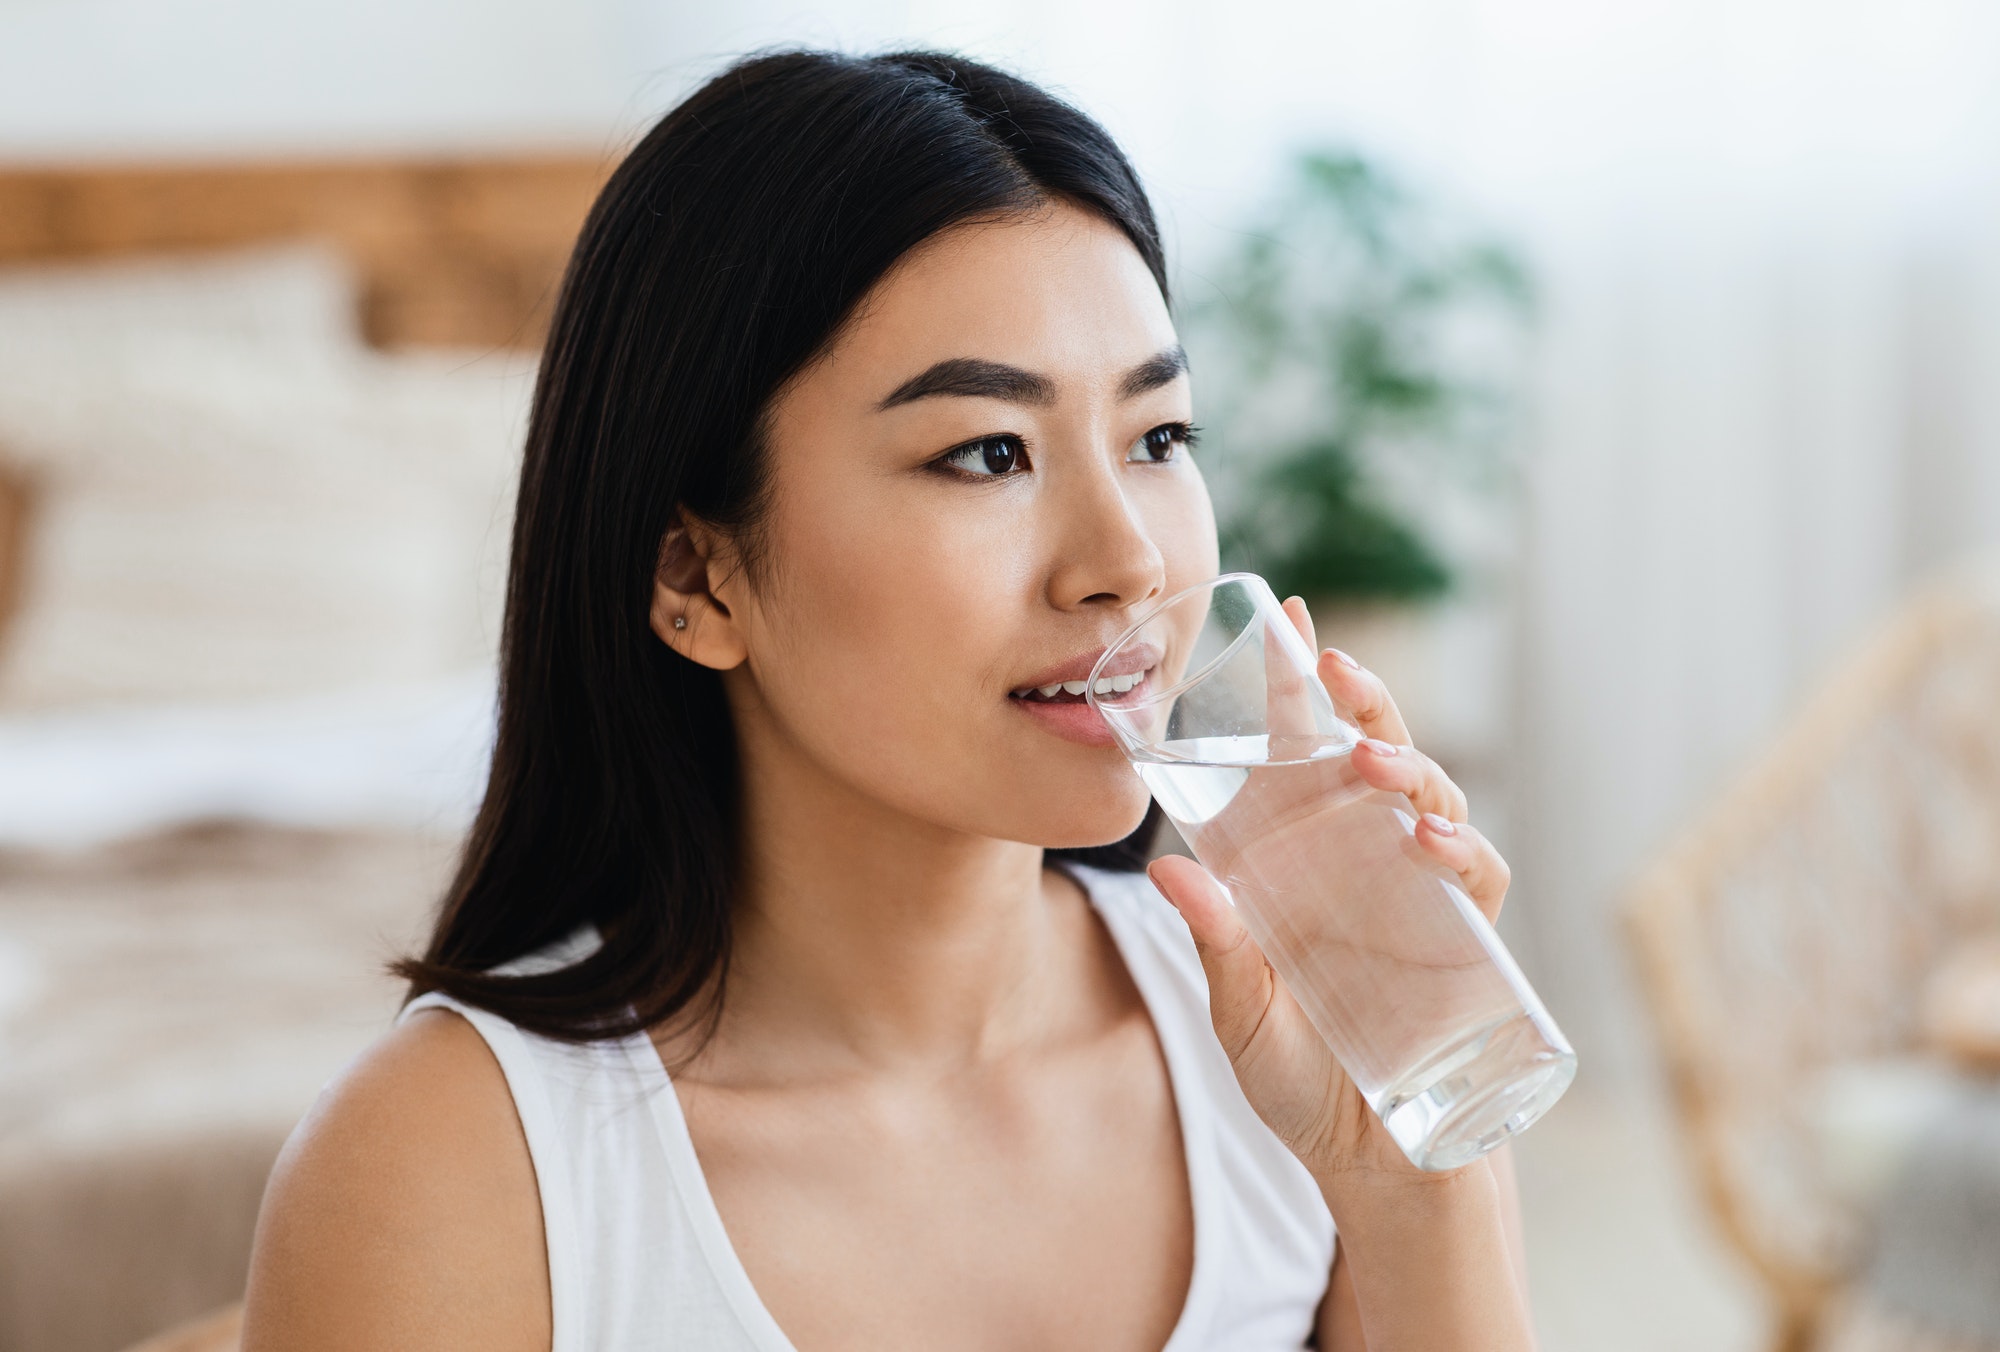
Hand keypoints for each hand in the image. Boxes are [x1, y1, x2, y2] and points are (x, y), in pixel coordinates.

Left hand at [1146, 597, 1514, 1203]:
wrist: (1371, 1160)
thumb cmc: (1299, 1078)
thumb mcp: (1240, 1012)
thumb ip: (1216, 946)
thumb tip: (1168, 872)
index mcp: (1302, 860)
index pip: (1302, 755)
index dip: (1300, 688)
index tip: (1288, 616)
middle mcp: (1362, 860)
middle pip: (1370, 757)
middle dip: (1357, 702)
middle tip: (1329, 662)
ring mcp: (1418, 893)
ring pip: (1428, 798)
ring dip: (1404, 766)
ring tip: (1371, 758)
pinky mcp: (1465, 939)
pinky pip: (1475, 876)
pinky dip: (1459, 849)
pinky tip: (1429, 840)